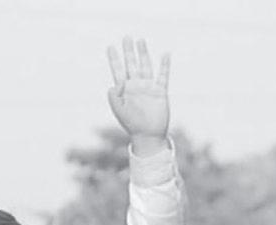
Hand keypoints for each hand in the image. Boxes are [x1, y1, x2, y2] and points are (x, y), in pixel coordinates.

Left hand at [107, 37, 169, 154]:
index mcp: (124, 91)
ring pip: (146, 66)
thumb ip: (114, 97)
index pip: (118, 71)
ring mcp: (148, 88)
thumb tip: (116, 82)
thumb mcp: (119, 111)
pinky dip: (164, 65)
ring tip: (140, 40)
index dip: (114, 60)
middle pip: (132, 65)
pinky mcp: (160, 92)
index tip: (110, 47)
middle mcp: (136, 87)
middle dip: (129, 52)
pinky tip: (165, 54)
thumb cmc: (132, 125)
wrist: (148, 136)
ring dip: (143, 53)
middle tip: (126, 37)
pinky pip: (163, 76)